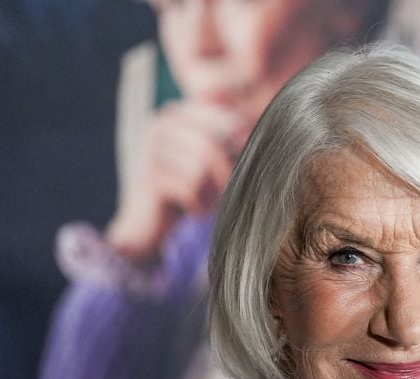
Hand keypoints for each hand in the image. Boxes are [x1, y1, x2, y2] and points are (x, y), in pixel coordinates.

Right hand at [106, 100, 246, 260]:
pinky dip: (198, 205)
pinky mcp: (149, 176)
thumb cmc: (189, 190)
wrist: (149, 224)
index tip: (242, 167)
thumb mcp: (211, 161)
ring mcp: (152, 147)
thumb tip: (271, 130)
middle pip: (214, 143)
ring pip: (202, 167)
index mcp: (181, 112)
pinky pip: (190, 187)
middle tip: (224, 192)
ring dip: (211, 192)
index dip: (241, 146)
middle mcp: (163, 121)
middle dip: (226, 174)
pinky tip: (192, 210)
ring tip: (205, 202)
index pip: (227, 119)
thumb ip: (232, 142)